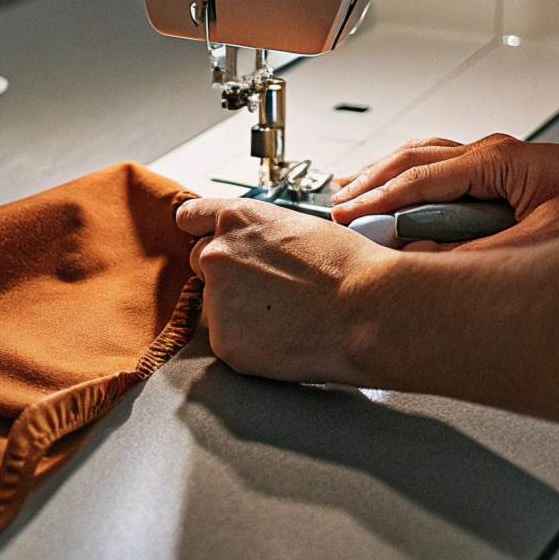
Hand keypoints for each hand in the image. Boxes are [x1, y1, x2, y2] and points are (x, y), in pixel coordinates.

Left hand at [176, 197, 393, 382]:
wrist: (367, 310)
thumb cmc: (347, 267)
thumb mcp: (298, 226)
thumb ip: (259, 234)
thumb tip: (253, 248)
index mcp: (236, 219)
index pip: (190, 217)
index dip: (200, 230)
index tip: (203, 238)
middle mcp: (216, 254)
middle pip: (201, 263)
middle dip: (226, 274)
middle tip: (269, 289)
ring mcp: (216, 300)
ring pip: (216, 305)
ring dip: (239, 310)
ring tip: (286, 314)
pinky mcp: (225, 341)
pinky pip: (229, 339)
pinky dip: (250, 342)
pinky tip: (284, 336)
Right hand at [330, 134, 558, 249]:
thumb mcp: (544, 240)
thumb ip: (482, 255)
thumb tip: (428, 266)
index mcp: (495, 161)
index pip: (418, 178)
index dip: (377, 200)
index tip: (347, 217)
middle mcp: (486, 154)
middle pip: (408, 160)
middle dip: (367, 183)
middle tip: (336, 209)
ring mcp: (488, 159)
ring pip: (418, 157)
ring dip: (380, 175)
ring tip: (347, 193)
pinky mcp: (493, 171)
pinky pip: (434, 166)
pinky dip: (402, 176)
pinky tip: (390, 187)